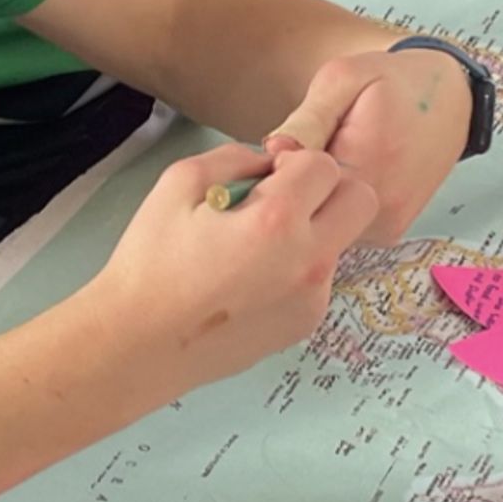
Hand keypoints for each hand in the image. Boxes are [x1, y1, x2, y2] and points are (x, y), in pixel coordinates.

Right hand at [85, 141, 377, 393]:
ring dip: (314, 229)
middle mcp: (308, 261)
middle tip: (286, 199)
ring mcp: (312, 298)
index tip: (266, 176)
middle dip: (331, 188)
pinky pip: (321, 278)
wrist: (139, 344)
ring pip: (342, 241)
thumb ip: (235, 157)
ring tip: (257, 246)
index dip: (296, 161)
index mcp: (277, 221)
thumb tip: (271, 161)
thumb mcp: (179, 183)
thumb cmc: (151, 262)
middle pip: (363, 201)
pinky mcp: (305, 325)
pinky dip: (299, 267)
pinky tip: (253, 279)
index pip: (326, 166)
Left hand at [264, 47, 469, 241]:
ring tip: (332, 162)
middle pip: (307, 213)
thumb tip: (274, 152)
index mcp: (367, 165)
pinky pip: (343, 231)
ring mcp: (387, 226)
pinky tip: (344, 180)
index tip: (286, 147)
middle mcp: (381, 207)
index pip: (293, 187)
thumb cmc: (392, 83)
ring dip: (315, 201)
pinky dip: (334, 209)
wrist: (449, 98)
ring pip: (322, 225)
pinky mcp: (388, 234)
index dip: (281, 167)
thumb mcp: (343, 79)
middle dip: (296, 187)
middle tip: (311, 152)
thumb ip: (307, 119)